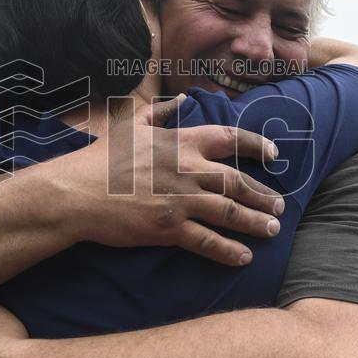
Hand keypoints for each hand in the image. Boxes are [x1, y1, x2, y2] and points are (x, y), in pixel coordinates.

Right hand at [61, 94, 284, 266]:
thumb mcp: (131, 125)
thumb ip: (159, 112)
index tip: (274, 154)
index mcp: (180, 142)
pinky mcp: (169, 228)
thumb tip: (179, 99)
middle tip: (279, 205)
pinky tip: (244, 258)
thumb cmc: (102, 158)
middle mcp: (187, 169)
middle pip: (237, 181)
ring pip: (230, 212)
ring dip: (255, 222)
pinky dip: (228, 250)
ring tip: (272, 229)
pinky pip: (207, 241)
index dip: (256, 146)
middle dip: (262, 194)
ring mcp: (180, 200)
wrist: (78, 192)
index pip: (229, 138)